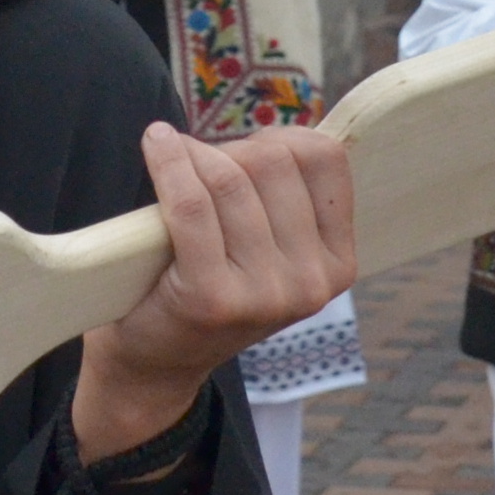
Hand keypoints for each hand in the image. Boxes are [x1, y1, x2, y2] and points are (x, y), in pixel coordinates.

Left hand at [85, 122, 355, 461]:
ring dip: (192, 156)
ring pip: (230, 180)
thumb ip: (288, 199)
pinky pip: (192, 205)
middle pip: (273, 163)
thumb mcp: (272, 251)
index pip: (326, 159)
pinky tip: (156, 143)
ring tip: (172, 158)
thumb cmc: (212, 285)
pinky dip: (169, 163)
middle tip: (198, 164)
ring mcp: (265, 294)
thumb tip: (281, 132)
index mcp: (338, 264)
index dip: (279, 138)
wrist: (156, 362)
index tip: (245, 150)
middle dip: (230, 149)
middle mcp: (312, 283)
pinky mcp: (212, 297)